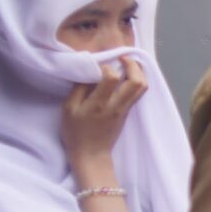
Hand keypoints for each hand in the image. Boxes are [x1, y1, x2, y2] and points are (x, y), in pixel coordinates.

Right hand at [61, 57, 148, 179]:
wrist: (91, 155)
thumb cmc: (76, 133)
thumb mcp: (68, 109)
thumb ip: (79, 89)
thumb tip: (90, 72)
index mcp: (99, 104)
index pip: (112, 78)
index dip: (108, 66)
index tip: (100, 64)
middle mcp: (116, 105)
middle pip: (136, 81)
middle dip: (132, 64)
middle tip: (122, 57)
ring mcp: (125, 109)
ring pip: (142, 87)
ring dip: (138, 71)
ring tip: (127, 63)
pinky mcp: (128, 112)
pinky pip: (138, 93)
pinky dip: (137, 80)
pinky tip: (127, 75)